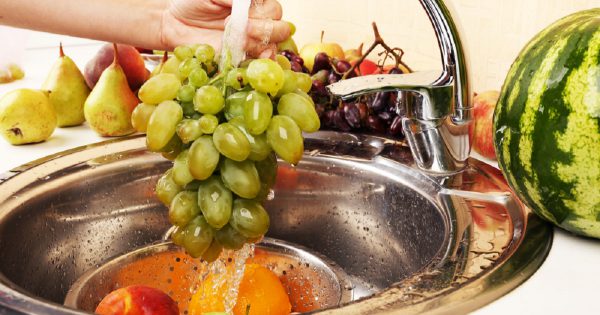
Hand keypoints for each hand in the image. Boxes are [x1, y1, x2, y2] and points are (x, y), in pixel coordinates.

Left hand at [160, 0, 289, 57]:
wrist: (177, 24)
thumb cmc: (194, 2)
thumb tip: (245, 3)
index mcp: (255, 1)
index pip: (273, 7)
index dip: (259, 12)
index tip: (233, 16)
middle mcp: (260, 19)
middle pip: (281, 26)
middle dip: (263, 29)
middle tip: (241, 29)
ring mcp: (255, 40)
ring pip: (275, 44)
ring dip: (259, 44)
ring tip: (238, 43)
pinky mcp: (247, 57)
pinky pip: (265, 63)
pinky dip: (261, 63)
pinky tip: (247, 58)